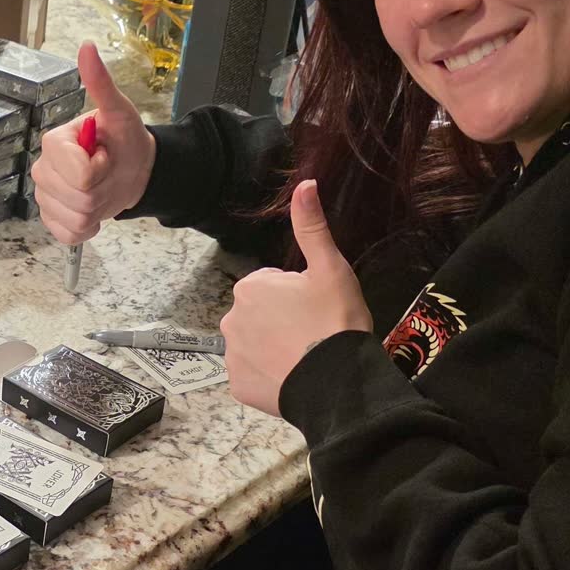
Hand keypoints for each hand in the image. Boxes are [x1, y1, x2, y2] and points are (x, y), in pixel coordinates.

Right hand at [32, 42, 155, 244]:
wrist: (133, 169)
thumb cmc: (125, 139)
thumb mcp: (120, 111)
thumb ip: (101, 83)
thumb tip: (87, 47)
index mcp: (54, 143)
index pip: (77, 172)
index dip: (99, 167)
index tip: (104, 153)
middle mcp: (43, 169)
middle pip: (77, 198)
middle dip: (101, 189)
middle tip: (105, 171)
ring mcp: (45, 196)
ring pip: (74, 218)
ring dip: (97, 209)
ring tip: (102, 188)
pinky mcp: (53, 218)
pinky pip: (68, 234)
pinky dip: (87, 229)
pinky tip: (94, 211)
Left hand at [221, 180, 372, 415]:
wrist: (338, 384)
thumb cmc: (335, 321)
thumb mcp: (330, 268)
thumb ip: (312, 226)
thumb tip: (305, 183)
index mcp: (251, 288)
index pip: (274, 284)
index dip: (299, 294)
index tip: (317, 308)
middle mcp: (230, 318)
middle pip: (261, 313)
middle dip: (283, 319)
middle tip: (314, 332)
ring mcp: (232, 356)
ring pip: (255, 342)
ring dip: (275, 346)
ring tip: (306, 356)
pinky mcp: (237, 386)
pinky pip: (252, 373)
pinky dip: (269, 374)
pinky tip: (292, 376)